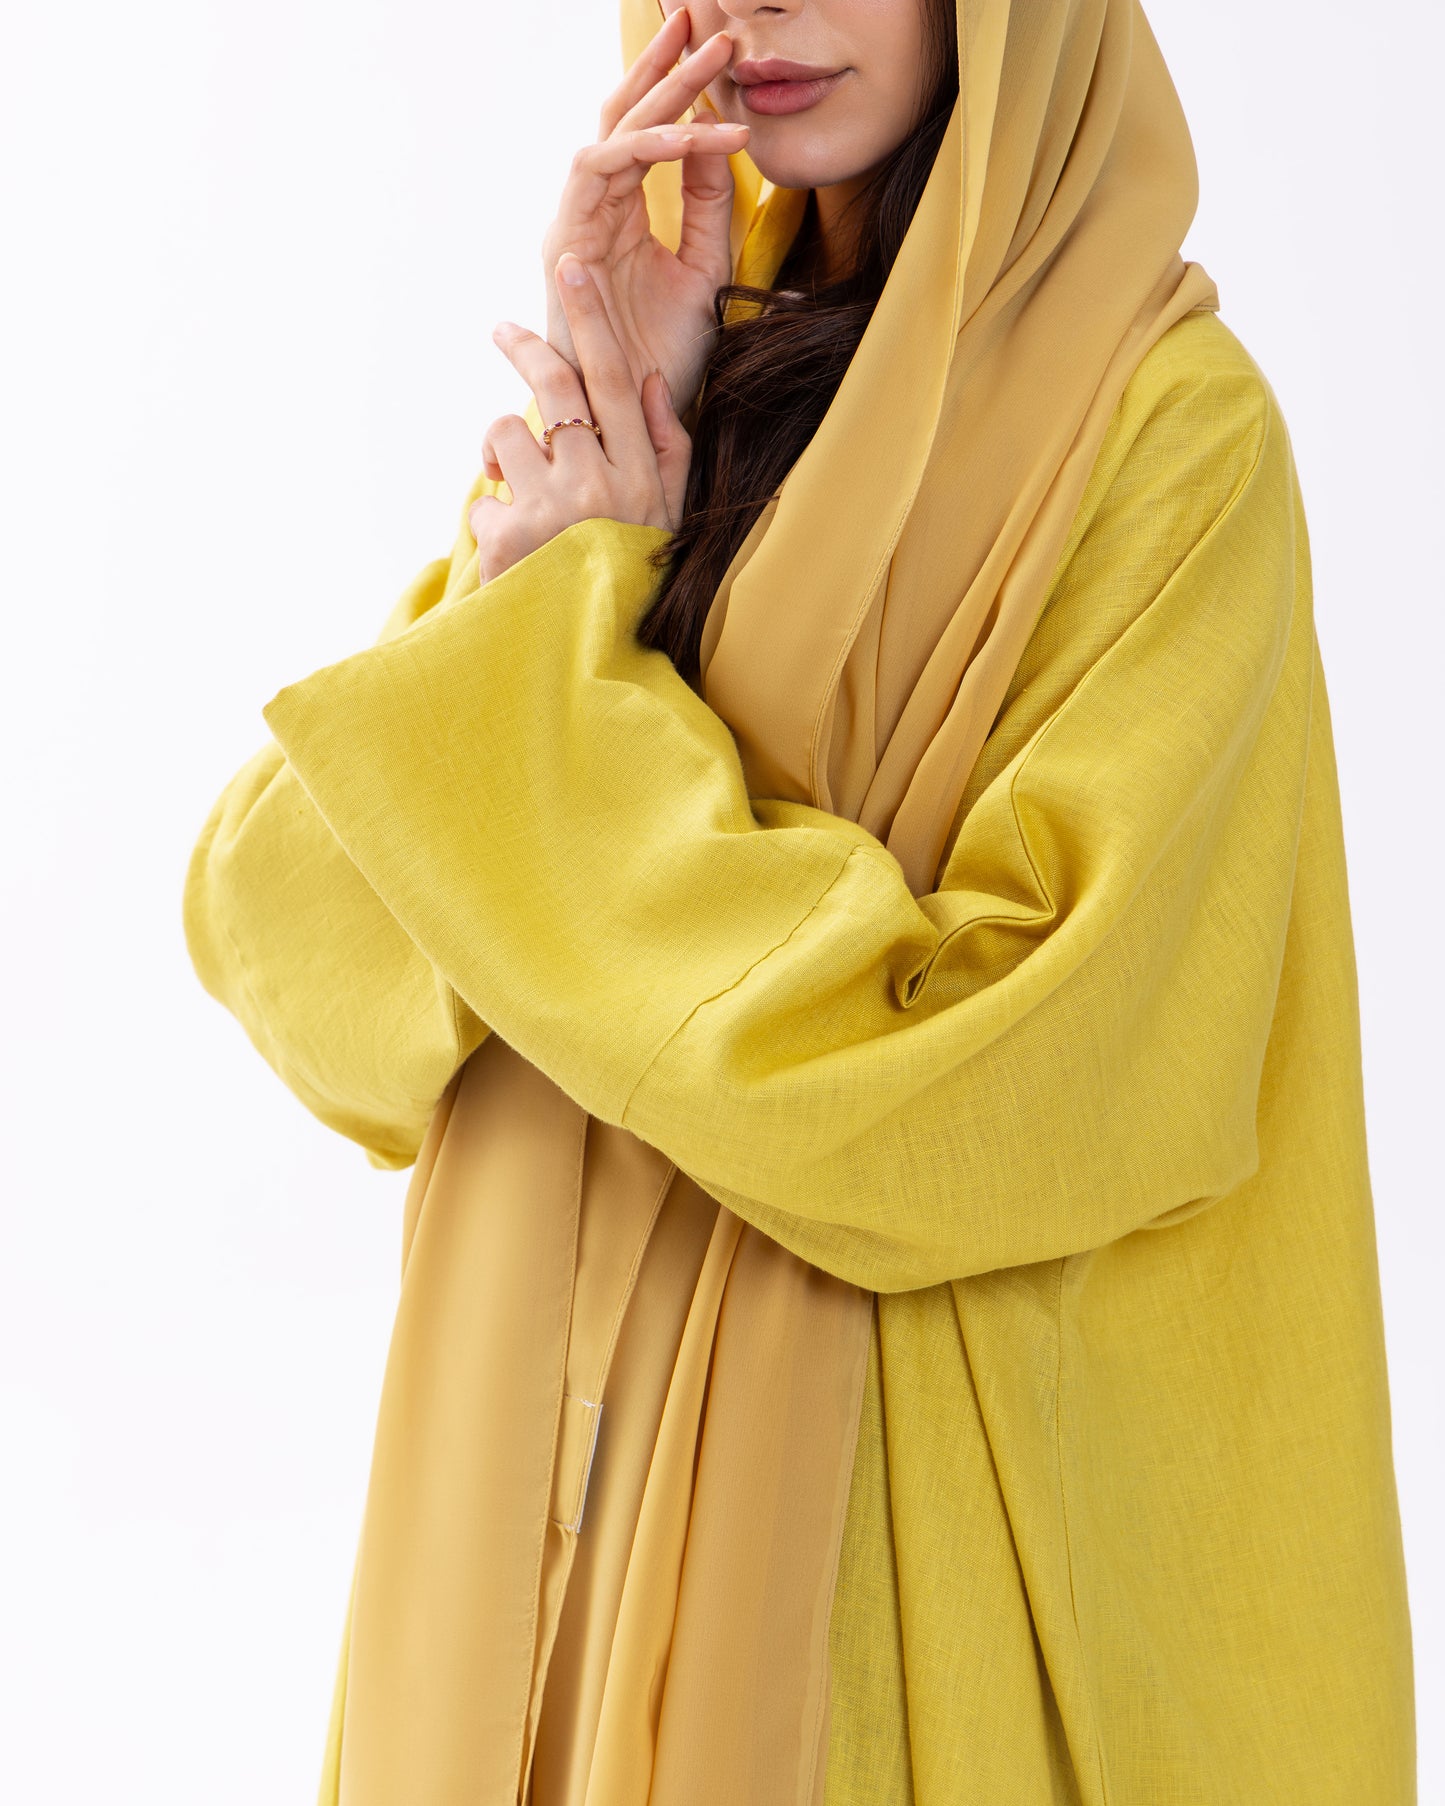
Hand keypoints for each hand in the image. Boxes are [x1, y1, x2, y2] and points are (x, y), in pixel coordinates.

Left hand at [470, 254, 691, 584]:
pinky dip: (492, 520)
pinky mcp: (506, 537)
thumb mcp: (668, 517)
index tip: (573, 267)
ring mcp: (549, 508)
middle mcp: (596, 482)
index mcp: (639, 473)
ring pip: (505, 433)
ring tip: (520, 495)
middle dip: (523, 344)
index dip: (590, 317)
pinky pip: (482, 497)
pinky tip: (515, 553)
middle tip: (503, 329)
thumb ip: (668, 448)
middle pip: (554, 384)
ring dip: (502, 456)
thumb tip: (651, 380)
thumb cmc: (631, 578)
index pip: (614, 376)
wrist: (591, 656)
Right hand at [540, 7, 749, 419]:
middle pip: (621, 117)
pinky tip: (698, 133)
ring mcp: (576, 223)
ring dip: (663, 92)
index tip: (719, 52)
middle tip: (703, 17)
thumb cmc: (661, 362)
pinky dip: (653, 148)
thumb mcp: (702, 271)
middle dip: (662, 63)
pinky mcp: (568, 239)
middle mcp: (593, 212)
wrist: (631, 422)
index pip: (646, 135)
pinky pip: (605, 170)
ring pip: (613, 132)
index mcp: (620, 215)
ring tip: (712, 58)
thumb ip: (706, 209)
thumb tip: (719, 143)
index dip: (679, 89)